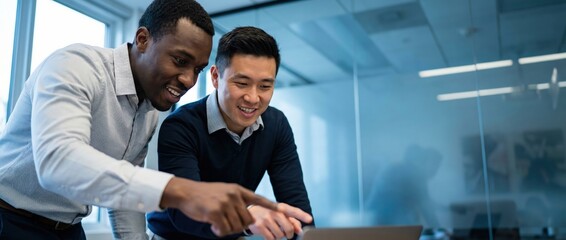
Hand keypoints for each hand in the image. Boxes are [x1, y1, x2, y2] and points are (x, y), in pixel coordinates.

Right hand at [160, 177, 277, 236]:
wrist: (186, 192)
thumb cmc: (205, 195)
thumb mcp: (225, 192)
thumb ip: (238, 202)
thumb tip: (248, 218)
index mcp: (239, 190)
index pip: (260, 199)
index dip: (275, 207)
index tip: (289, 211)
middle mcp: (234, 195)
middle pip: (248, 220)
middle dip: (239, 226)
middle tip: (226, 223)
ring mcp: (225, 203)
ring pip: (236, 227)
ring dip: (227, 229)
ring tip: (217, 222)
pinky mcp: (215, 212)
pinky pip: (224, 230)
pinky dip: (219, 232)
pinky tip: (212, 225)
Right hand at [248, 203, 312, 239]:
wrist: (250, 211)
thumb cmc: (269, 213)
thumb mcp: (280, 213)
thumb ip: (292, 221)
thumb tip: (300, 231)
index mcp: (281, 207)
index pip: (293, 211)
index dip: (302, 215)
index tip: (310, 219)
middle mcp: (274, 212)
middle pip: (288, 228)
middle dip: (289, 234)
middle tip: (287, 233)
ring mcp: (266, 219)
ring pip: (280, 235)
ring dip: (279, 236)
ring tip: (275, 230)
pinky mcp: (259, 226)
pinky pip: (271, 238)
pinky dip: (272, 239)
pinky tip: (269, 233)